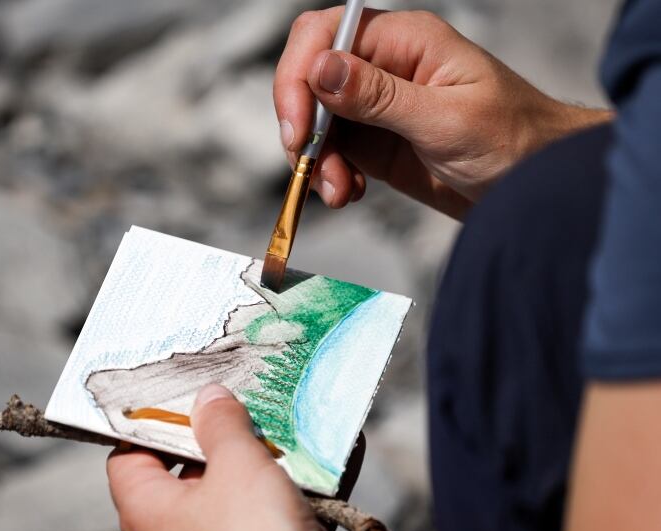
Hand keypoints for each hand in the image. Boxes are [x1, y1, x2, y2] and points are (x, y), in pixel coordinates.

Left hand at [107, 384, 355, 530]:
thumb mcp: (237, 468)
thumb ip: (221, 426)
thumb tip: (207, 396)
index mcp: (151, 516)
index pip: (128, 457)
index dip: (149, 421)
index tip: (182, 392)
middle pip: (191, 473)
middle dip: (224, 435)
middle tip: (248, 399)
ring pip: (242, 496)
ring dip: (272, 461)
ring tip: (295, 422)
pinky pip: (281, 520)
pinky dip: (306, 491)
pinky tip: (337, 460)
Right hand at [274, 9, 612, 217]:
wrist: (535, 186)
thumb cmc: (513, 140)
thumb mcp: (446, 120)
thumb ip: (380, 96)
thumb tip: (321, 68)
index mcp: (405, 42)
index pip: (326, 35)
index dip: (299, 76)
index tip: (298, 126)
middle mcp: (385, 67)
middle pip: (311, 79)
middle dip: (303, 125)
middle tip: (312, 166)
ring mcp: (377, 106)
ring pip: (316, 121)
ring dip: (316, 159)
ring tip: (337, 191)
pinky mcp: (376, 142)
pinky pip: (333, 151)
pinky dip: (329, 174)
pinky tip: (347, 192)